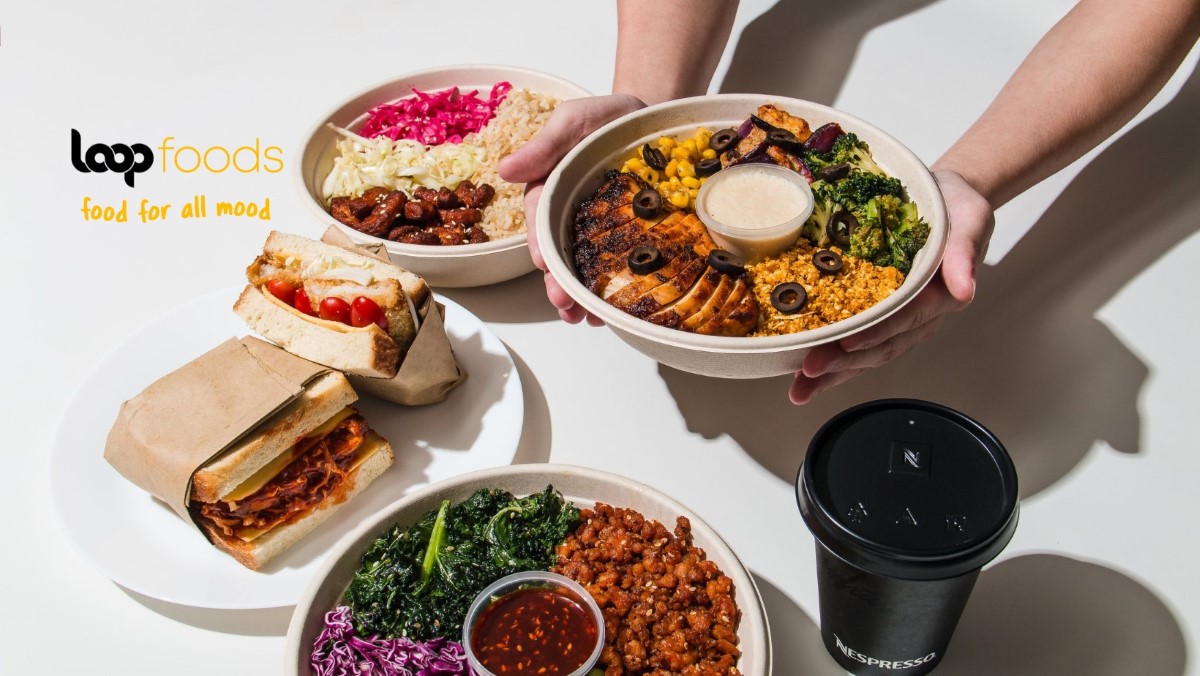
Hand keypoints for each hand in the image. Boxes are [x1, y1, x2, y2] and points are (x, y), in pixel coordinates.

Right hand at [499, 94, 645, 324]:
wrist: (655, 117)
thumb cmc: (608, 117)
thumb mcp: (573, 120)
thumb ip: (545, 144)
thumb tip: (506, 169)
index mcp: (551, 189)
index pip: (540, 221)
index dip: (540, 245)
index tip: (542, 266)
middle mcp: (569, 215)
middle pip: (558, 254)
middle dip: (559, 284)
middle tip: (566, 308)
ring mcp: (597, 230)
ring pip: (583, 268)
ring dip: (581, 298)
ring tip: (587, 320)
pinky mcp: (625, 238)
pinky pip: (615, 267)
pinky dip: (611, 292)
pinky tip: (610, 313)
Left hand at [789, 170, 994, 403]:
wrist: (947, 199)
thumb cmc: (957, 208)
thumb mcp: (969, 219)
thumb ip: (964, 252)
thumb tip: (965, 290)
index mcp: (938, 296)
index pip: (905, 320)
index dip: (876, 333)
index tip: (848, 343)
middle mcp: (917, 315)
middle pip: (881, 346)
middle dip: (844, 363)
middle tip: (810, 370)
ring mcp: (899, 319)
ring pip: (865, 354)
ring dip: (833, 373)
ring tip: (800, 387)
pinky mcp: (881, 316)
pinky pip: (856, 342)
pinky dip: (831, 360)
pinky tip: (802, 370)